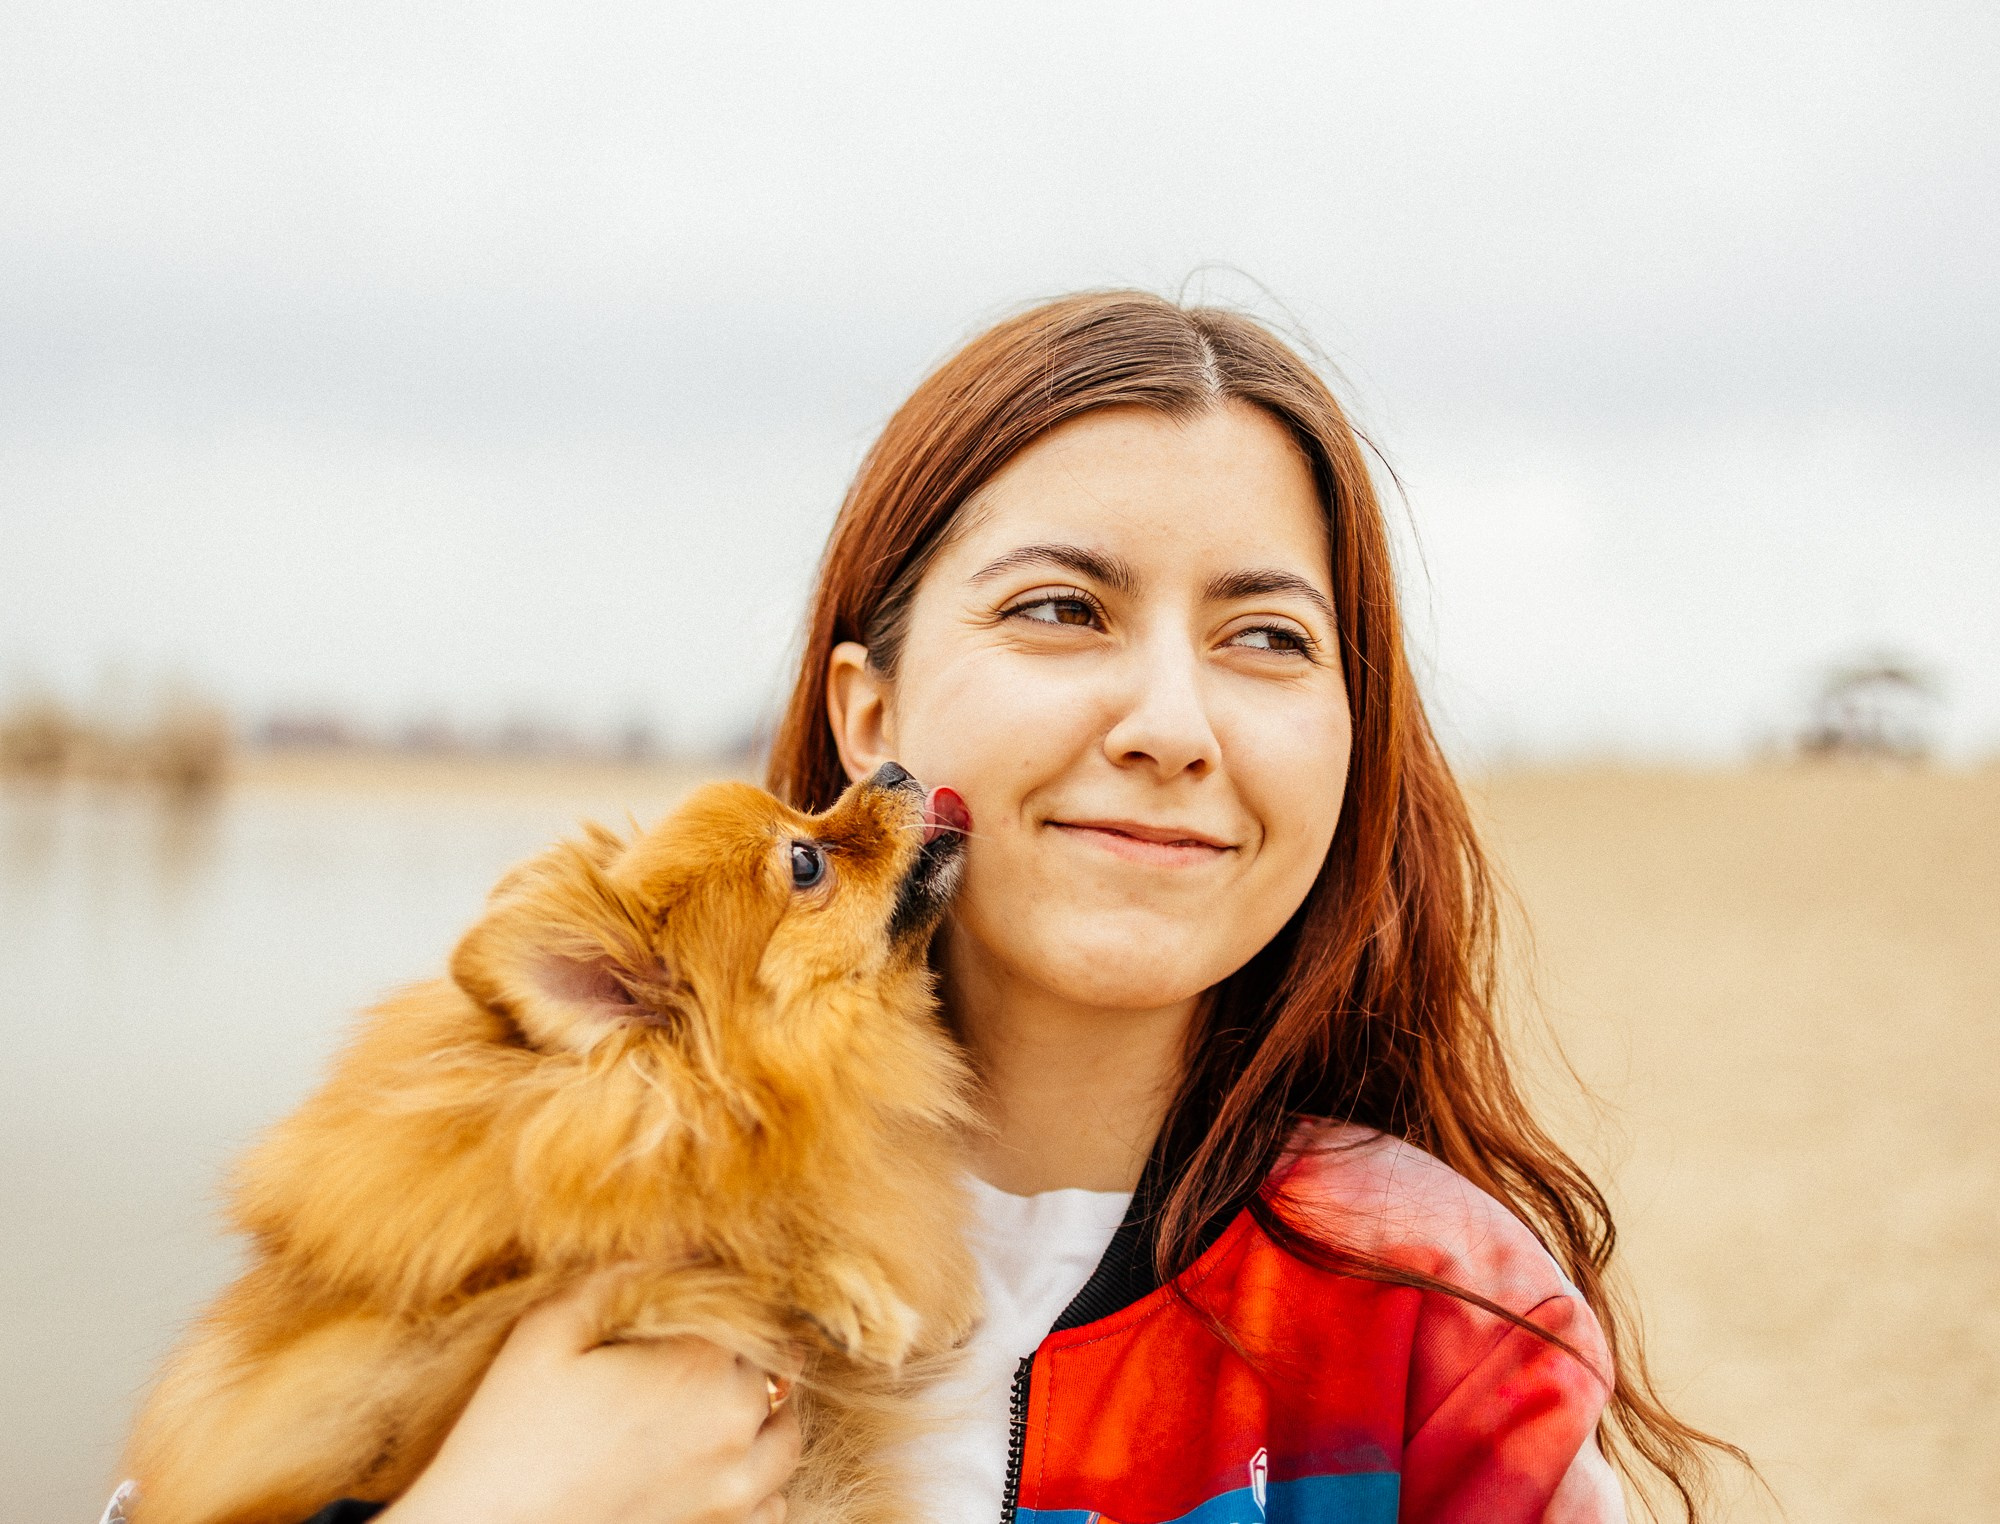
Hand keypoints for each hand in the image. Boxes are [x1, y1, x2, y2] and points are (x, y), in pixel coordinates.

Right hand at [382, 1271, 802, 1523]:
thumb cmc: (510, 1434)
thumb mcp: (549, 1330)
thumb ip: (621, 1273)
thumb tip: (682, 1237)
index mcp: (700, 1364)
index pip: (750, 1308)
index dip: (728, 1299)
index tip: (699, 1301)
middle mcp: (735, 1425)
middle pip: (777, 1367)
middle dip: (747, 1353)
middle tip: (700, 1352)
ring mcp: (736, 1490)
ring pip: (787, 1435)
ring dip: (766, 1412)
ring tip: (720, 1403)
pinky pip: (774, 1503)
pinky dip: (760, 1481)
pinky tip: (719, 1464)